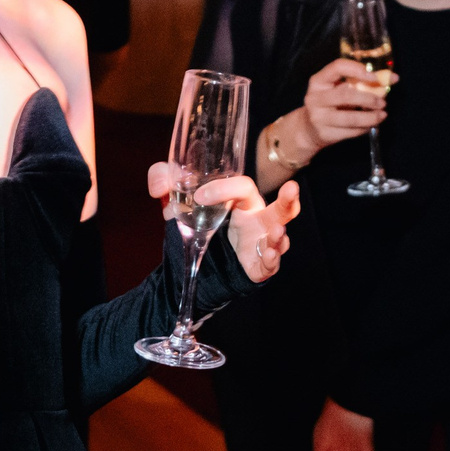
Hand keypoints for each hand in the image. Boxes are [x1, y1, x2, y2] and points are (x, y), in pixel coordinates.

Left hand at [143, 166, 297, 284]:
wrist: (191, 267)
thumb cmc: (196, 226)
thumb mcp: (177, 201)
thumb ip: (164, 182)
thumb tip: (158, 185)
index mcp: (242, 202)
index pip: (242, 187)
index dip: (224, 188)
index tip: (199, 196)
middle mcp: (257, 221)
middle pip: (280, 208)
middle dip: (289, 199)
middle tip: (291, 188)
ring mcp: (260, 245)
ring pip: (279, 238)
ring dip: (279, 237)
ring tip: (277, 233)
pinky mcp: (257, 268)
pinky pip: (269, 265)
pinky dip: (271, 261)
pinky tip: (268, 255)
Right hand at [299, 56, 391, 146]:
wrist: (308, 129)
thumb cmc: (329, 103)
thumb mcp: (337, 89)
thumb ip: (359, 82)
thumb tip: (391, 78)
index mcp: (318, 81)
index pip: (337, 67)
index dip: (357, 70)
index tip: (375, 77)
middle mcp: (315, 98)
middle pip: (345, 95)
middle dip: (368, 98)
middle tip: (382, 102)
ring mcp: (318, 117)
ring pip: (350, 118)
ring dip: (371, 117)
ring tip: (382, 115)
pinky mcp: (325, 134)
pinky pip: (351, 132)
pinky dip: (365, 128)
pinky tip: (371, 124)